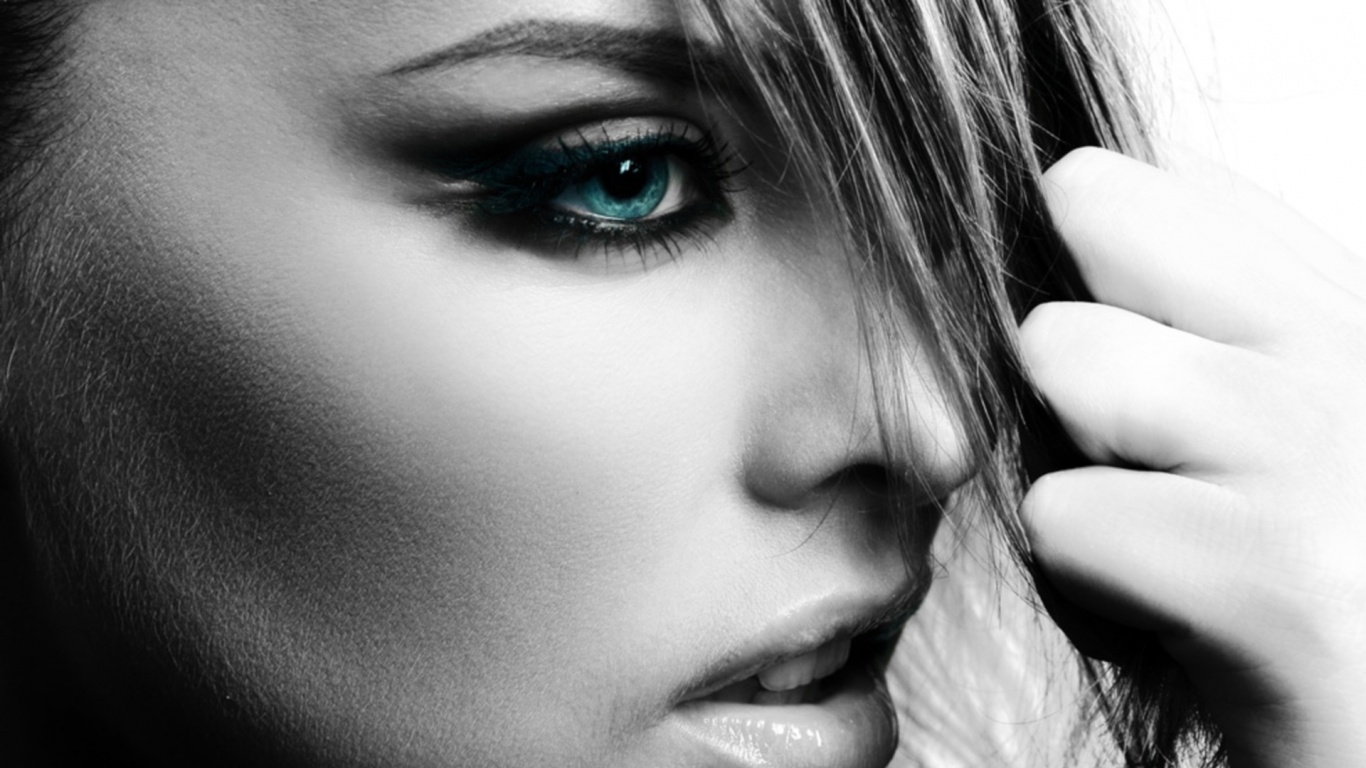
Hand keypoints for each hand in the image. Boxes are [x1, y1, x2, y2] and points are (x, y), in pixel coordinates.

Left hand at [1020, 147, 1365, 766]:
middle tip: (1136, 450)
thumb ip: (1209, 331)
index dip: (1101, 265)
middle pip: (1098, 204)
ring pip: (1063, 353)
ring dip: (1073, 466)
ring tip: (1156, 544)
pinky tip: (1166, 627)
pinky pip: (1061, 518)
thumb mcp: (1292, 431)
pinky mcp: (1277, 575)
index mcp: (1356, 309)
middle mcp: (1356, 349)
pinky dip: (1083, 586)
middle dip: (1072, 327)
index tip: (1140, 372)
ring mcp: (1322, 448)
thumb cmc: (1328, 595)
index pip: (1169, 180)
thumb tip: (1074, 218)